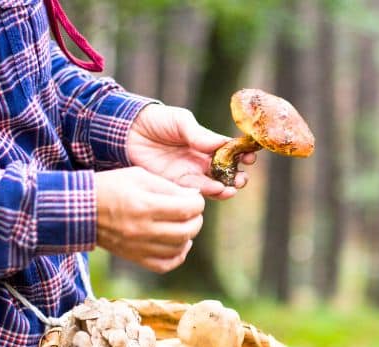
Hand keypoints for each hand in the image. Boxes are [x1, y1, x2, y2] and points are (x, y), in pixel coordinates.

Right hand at [93, 167, 205, 272]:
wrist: (81, 210)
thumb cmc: (110, 187)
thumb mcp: (138, 176)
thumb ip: (168, 186)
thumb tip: (193, 196)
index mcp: (144, 205)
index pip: (186, 209)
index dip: (197, 203)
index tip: (195, 198)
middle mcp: (143, 229)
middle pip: (186, 231)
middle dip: (196, 219)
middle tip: (193, 212)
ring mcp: (139, 247)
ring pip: (179, 248)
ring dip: (188, 236)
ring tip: (185, 225)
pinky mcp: (135, 257)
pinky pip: (165, 264)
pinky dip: (178, 255)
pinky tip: (179, 243)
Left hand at [126, 103, 255, 199]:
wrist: (127, 131)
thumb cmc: (156, 120)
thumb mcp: (180, 121)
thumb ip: (199, 134)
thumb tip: (222, 143)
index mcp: (205, 143)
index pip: (229, 152)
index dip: (242, 155)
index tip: (251, 157)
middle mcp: (200, 160)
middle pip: (225, 173)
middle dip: (237, 177)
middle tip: (242, 179)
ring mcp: (189, 173)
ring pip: (213, 185)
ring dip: (225, 188)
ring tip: (231, 188)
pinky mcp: (175, 184)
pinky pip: (195, 191)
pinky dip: (207, 192)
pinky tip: (216, 190)